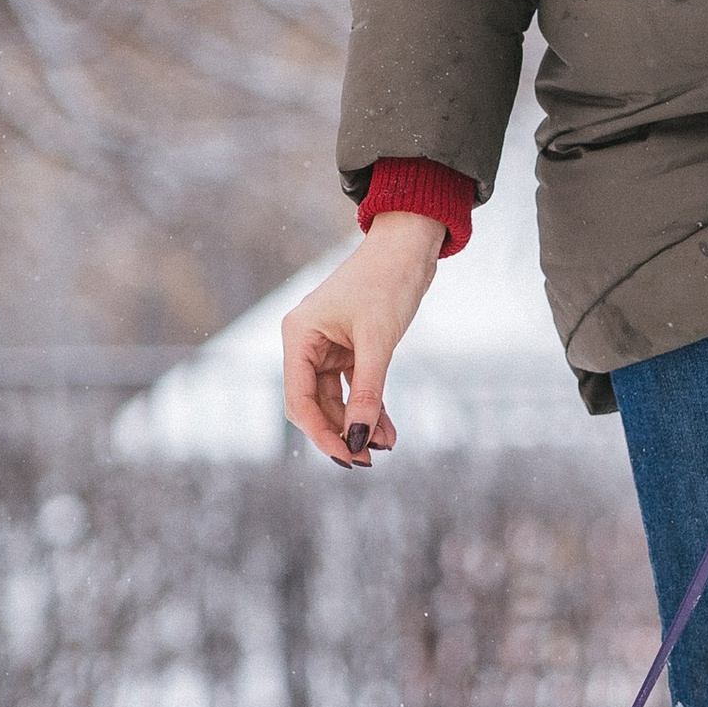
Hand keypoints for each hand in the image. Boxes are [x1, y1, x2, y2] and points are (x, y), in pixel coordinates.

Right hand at [281, 210, 446, 465]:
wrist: (409, 246)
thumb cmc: (388, 282)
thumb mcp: (378, 343)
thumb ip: (367, 392)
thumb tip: (360, 441)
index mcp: (298, 335)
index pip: (298, 399)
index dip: (321, 433)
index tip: (349, 457)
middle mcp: (306, 342)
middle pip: (314, 404)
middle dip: (342, 431)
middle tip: (370, 460)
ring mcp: (327, 346)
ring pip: (335, 399)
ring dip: (359, 423)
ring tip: (386, 446)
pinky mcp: (350, 347)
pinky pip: (354, 387)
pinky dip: (369, 407)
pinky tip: (387, 430)